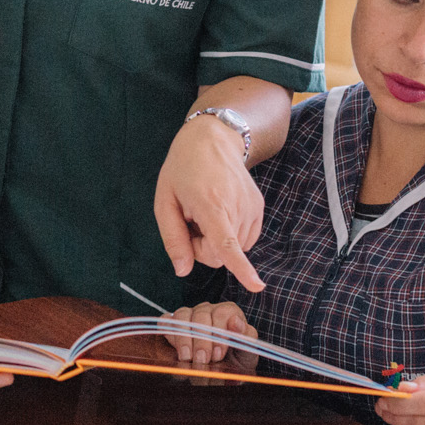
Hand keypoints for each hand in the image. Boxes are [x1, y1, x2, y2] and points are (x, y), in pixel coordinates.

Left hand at [154, 115, 265, 291]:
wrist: (213, 139)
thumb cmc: (183, 169)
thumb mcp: (165, 202)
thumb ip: (173, 239)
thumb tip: (183, 270)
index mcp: (211, 204)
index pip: (226, 243)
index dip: (241, 267)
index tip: (256, 285)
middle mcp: (238, 206)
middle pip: (221, 255)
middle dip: (202, 248)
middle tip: (190, 221)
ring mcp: (252, 207)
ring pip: (233, 249)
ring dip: (216, 240)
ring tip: (205, 211)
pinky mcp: (259, 209)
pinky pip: (243, 240)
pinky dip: (229, 234)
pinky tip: (219, 212)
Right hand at [161, 302, 253, 363]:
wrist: (225, 368)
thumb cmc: (237, 358)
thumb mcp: (248, 350)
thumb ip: (246, 336)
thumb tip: (235, 322)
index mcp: (228, 311)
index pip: (221, 312)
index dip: (219, 333)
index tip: (218, 354)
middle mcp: (208, 309)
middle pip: (200, 315)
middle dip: (201, 340)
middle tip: (203, 360)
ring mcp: (190, 315)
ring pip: (182, 316)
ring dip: (184, 338)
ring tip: (188, 358)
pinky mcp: (174, 323)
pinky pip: (166, 322)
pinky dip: (170, 334)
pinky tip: (177, 350)